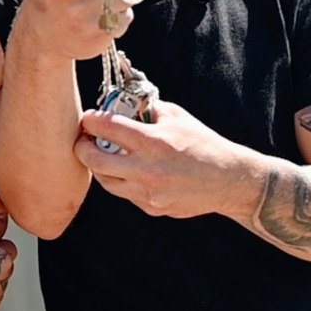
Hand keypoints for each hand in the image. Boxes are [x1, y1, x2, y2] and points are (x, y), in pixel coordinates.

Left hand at [73, 98, 260, 218]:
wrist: (228, 180)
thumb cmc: (203, 144)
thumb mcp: (177, 117)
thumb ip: (148, 109)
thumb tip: (124, 102)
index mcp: (153, 142)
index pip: (107, 127)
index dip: (90, 121)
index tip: (88, 118)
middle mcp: (147, 169)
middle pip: (94, 160)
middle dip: (81, 147)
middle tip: (83, 140)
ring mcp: (148, 193)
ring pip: (105, 181)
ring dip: (98, 166)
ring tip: (102, 155)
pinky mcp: (150, 208)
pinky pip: (124, 193)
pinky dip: (120, 180)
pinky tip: (126, 170)